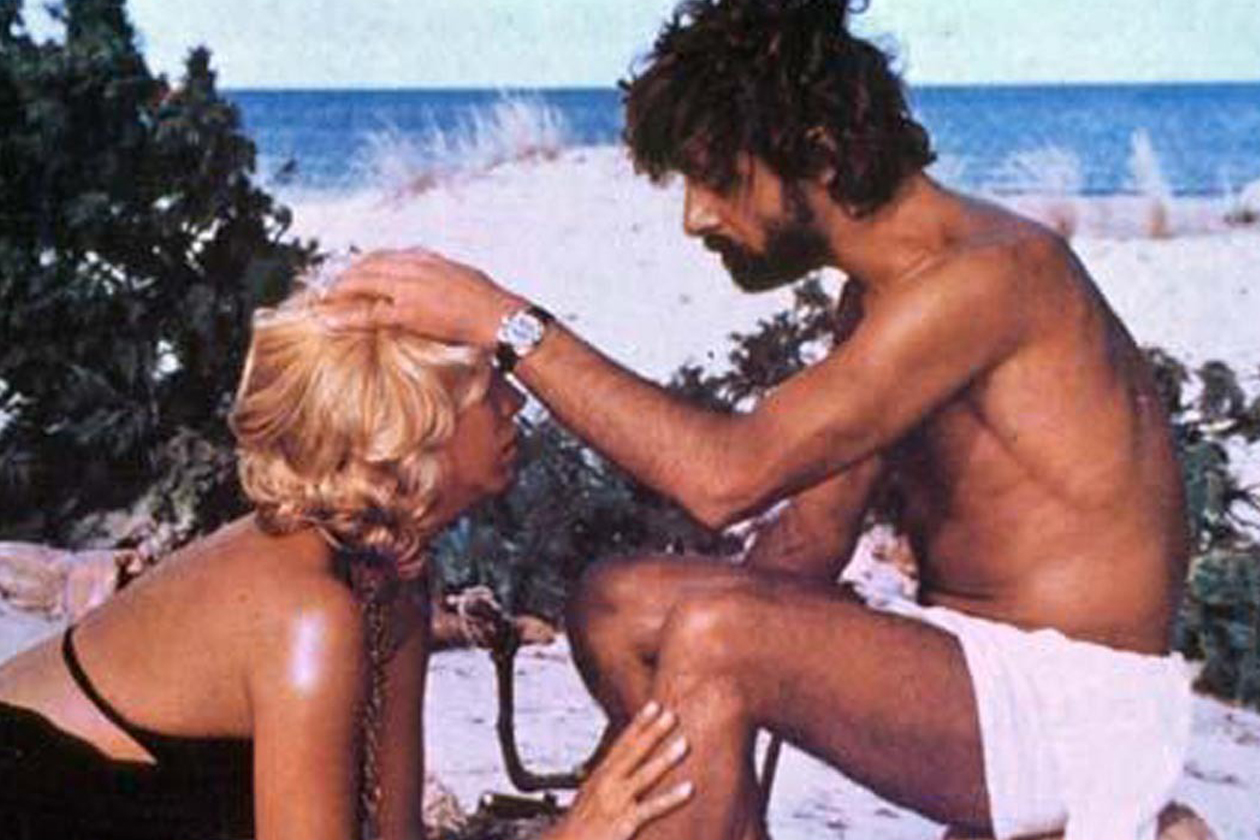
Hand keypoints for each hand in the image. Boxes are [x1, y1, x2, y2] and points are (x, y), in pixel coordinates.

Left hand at [321, 248, 524, 346]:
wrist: (501, 317)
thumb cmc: (490, 304)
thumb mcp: (463, 277)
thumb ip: (442, 274)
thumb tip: (436, 280)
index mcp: (428, 258)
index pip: (386, 256)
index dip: (364, 265)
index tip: (352, 272)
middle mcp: (415, 266)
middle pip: (368, 265)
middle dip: (346, 274)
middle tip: (329, 286)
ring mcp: (410, 288)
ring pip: (363, 283)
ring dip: (340, 291)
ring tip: (323, 299)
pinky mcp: (408, 311)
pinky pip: (369, 312)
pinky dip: (346, 316)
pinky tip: (328, 319)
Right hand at [546, 702, 693, 839]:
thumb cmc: (579, 827)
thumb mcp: (590, 797)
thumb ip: (607, 781)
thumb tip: (623, 766)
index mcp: (600, 776)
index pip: (622, 744)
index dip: (639, 724)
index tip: (654, 706)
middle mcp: (607, 784)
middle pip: (633, 753)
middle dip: (653, 732)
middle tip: (672, 714)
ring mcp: (616, 802)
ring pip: (644, 776)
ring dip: (665, 758)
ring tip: (684, 742)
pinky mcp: (624, 823)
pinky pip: (651, 808)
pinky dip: (671, 798)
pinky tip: (688, 788)